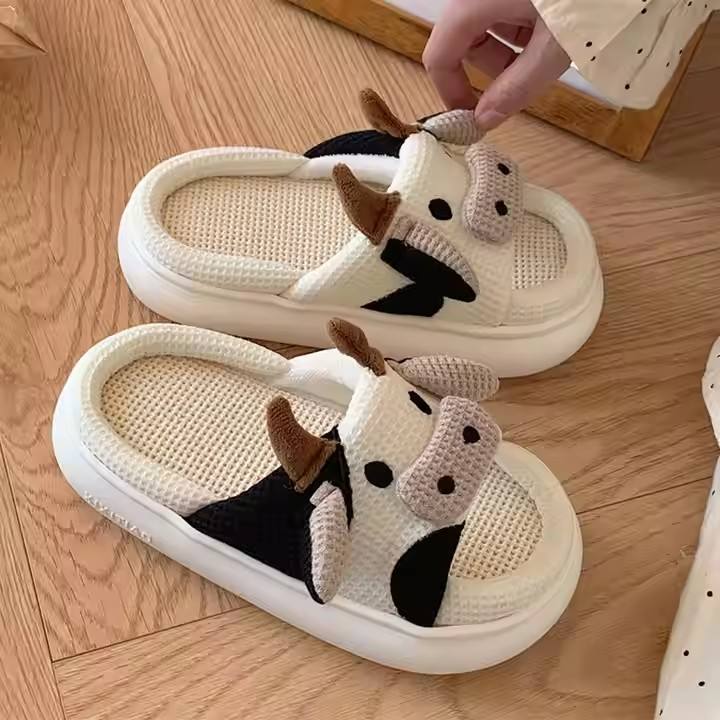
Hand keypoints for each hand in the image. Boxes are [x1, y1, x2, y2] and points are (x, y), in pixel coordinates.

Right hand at [423, 0, 569, 129]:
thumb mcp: (555, 45)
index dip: (452, 93)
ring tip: (549, 50)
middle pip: (463, 42)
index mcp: (475, 2)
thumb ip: (516, 87)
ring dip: (510, 50)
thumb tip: (486, 120)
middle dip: (491, 69)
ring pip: (486, 26)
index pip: (439, 57)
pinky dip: (523, 28)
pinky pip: (505, 9)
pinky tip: (551, 30)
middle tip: (524, 84)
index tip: (473, 118)